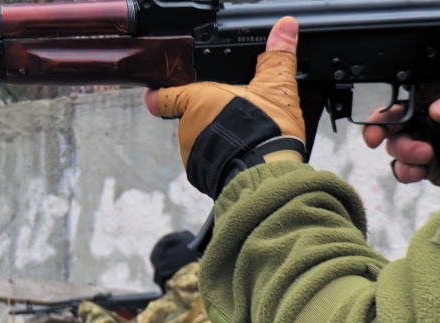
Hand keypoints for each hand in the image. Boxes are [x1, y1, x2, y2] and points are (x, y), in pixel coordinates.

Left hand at [144, 17, 305, 198]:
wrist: (267, 173)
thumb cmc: (266, 129)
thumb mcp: (276, 86)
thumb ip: (277, 56)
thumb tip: (286, 27)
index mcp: (197, 100)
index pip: (164, 97)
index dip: (158, 96)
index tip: (154, 96)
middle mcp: (187, 128)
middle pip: (193, 119)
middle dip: (212, 119)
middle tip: (238, 118)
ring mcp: (192, 155)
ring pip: (202, 143)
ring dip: (219, 140)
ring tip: (245, 140)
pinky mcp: (201, 177)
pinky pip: (210, 165)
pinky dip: (223, 161)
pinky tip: (243, 157)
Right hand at [362, 78, 439, 184]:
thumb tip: (438, 109)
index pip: (406, 100)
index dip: (386, 109)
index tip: (382, 122)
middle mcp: (431, 123)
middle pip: (393, 125)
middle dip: (381, 132)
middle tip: (380, 140)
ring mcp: (429, 147)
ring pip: (397, 149)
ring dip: (401, 152)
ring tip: (424, 156)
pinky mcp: (432, 170)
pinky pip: (407, 171)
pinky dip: (405, 172)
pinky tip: (417, 172)